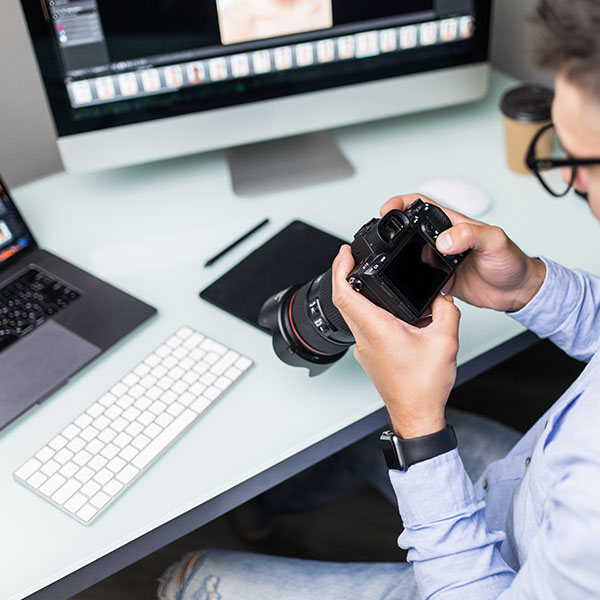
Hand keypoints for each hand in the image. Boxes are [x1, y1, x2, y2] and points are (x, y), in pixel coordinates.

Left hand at [331, 245, 460, 438]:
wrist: (417, 414)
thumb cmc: (424, 386)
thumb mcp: (445, 340)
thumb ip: (446, 310)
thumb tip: (442, 295)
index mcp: (377, 329)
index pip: (344, 293)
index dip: (340, 269)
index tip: (344, 254)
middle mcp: (365, 338)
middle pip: (344, 300)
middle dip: (346, 275)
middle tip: (354, 259)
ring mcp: (363, 348)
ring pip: (353, 314)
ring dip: (357, 294)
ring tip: (370, 280)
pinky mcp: (369, 356)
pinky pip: (363, 327)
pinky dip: (370, 312)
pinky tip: (389, 311)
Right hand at [380, 194, 545, 311]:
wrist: (517, 291)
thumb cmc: (512, 261)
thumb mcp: (495, 241)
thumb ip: (470, 235)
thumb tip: (444, 240)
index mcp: (454, 224)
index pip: (422, 206)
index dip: (402, 203)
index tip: (388, 208)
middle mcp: (444, 240)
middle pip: (410, 230)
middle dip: (394, 231)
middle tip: (384, 238)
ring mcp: (440, 260)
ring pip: (410, 255)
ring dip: (401, 258)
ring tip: (394, 261)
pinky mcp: (440, 280)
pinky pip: (418, 278)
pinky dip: (411, 280)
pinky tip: (412, 282)